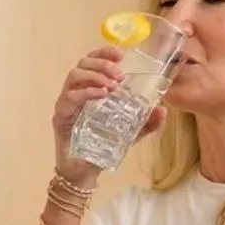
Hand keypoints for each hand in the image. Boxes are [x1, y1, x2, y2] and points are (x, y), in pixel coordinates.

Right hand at [52, 46, 167, 186]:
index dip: (105, 52)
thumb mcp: (129, 133)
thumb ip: (146, 122)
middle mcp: (77, 92)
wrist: (85, 171)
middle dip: (102, 63)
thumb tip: (163, 109)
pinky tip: (101, 95)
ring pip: (74, 76)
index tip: (121, 54)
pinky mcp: (60, 116)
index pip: (94, 61)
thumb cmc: (103, 148)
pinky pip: (69, 97)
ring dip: (94, 75)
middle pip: (83, 63)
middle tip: (119, 74)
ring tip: (112, 85)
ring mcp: (67, 103)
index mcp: (91, 89)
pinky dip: (86, 92)